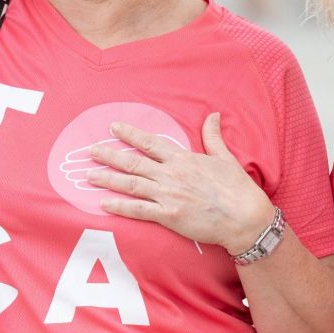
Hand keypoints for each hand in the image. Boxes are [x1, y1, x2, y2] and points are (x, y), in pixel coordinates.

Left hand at [86, 112, 273, 253]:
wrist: (244, 217)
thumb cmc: (237, 189)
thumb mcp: (226, 157)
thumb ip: (213, 137)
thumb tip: (213, 115)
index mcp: (183, 159)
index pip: (150, 143)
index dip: (130, 134)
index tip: (114, 128)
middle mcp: (171, 174)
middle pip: (134, 162)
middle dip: (110, 155)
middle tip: (90, 151)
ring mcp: (168, 195)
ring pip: (131, 184)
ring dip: (108, 179)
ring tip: (89, 175)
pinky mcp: (169, 215)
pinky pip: (138, 210)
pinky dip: (120, 206)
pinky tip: (104, 203)